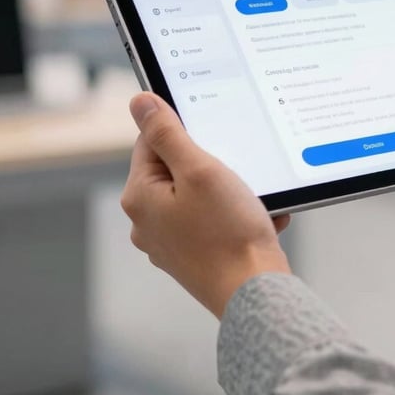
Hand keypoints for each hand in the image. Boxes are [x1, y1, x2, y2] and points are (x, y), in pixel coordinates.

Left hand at [121, 92, 290, 318]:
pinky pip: (210, 220)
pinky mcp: (191, 256)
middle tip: (235, 172)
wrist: (255, 292)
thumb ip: (167, 132)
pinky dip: (232, 214)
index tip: (213, 139)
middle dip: (210, 164)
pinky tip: (254, 219)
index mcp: (139, 197)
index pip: (151, 141)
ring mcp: (168, 242)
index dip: (185, 133)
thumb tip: (140, 102)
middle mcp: (146, 222)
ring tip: (249, 200)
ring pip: (197, 194)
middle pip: (175, 168)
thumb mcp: (199, 169)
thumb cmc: (229, 233)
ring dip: (226, 190)